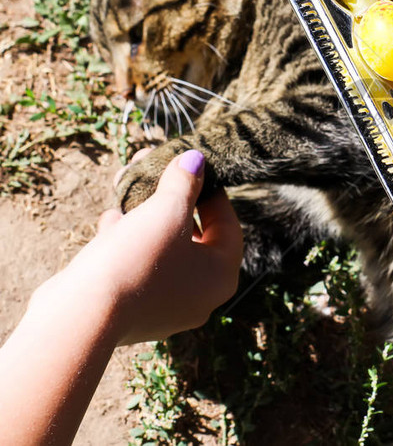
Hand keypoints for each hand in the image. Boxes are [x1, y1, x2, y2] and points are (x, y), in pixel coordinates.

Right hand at [35, 149, 243, 344]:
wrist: (82, 314)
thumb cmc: (137, 257)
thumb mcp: (167, 209)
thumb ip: (185, 182)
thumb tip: (195, 159)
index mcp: (221, 277)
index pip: (228, 227)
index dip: (213, 194)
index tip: (197, 172)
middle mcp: (200, 298)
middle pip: (193, 237)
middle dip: (172, 201)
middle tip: (160, 175)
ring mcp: (165, 308)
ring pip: (162, 249)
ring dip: (146, 217)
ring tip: (130, 189)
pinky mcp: (132, 312)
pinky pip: (138, 267)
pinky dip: (128, 242)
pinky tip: (111, 220)